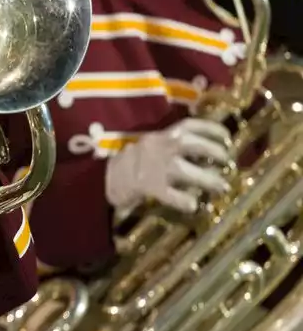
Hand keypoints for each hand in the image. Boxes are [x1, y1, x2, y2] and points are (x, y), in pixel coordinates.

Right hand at [105, 118, 232, 220]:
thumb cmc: (132, 162)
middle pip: (194, 145)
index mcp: (161, 135)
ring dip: (208, 179)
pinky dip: (185, 201)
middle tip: (228, 163)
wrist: (103, 177)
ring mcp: (154, 167)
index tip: (227, 138)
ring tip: (221, 187)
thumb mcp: (152, 146)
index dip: (212, 129)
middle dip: (215, 153)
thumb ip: (173, 146)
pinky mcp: (148, 187)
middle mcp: (160, 147)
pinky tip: (194, 205)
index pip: (191, 125)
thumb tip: (207, 155)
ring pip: (187, 171)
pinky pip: (171, 195)